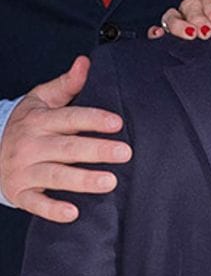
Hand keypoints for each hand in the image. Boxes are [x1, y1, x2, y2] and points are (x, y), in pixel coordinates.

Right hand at [0, 57, 129, 221]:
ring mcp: (23, 171)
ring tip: (110, 182)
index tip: (118, 123)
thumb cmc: (27, 124)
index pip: (70, 118)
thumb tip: (85, 62)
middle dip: (97, 151)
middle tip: (125, 153)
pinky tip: (74, 213)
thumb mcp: (42, 99)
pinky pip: (36, 204)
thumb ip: (67, 83)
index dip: (94, 120)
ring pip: (55, 176)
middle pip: (67, 148)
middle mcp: (30, 145)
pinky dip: (53, 209)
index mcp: (39, 121)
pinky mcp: (19, 193)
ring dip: (83, 180)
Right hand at [148, 0, 210, 39]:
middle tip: (205, 31)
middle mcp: (194, 12)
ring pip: (172, 15)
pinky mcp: (164, 39)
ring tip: (189, 34)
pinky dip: (156, 31)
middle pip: (190, 3)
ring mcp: (177, 24)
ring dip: (180, 24)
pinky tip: (159, 34)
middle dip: (198, 16)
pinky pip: (155, 31)